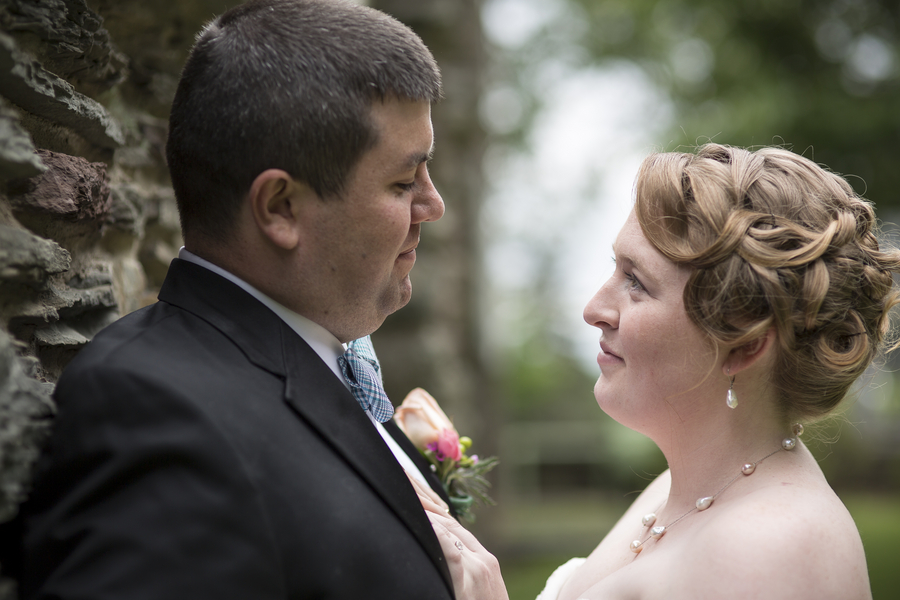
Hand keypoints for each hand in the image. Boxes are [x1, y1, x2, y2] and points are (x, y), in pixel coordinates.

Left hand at [405, 471, 508, 598]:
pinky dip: (429, 528)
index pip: (451, 526)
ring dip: (420, 508)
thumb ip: (454, 577)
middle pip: (446, 520)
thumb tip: (433, 564)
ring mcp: (479, 567)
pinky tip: (413, 515)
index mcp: (483, 563)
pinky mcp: (471, 576)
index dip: (428, 508)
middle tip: (398, 479)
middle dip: (420, 500)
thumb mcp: (466, 592)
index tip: (407, 491)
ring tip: (398, 489)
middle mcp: (483, 559)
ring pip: (444, 527)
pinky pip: (446, 544)